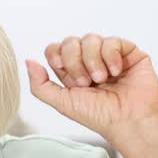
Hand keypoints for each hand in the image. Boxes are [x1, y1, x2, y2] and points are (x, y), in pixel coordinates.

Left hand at [26, 35, 157, 139]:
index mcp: (71, 71)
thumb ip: (39, 85)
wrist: (129, 119)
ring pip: (90, 38)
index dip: (56, 56)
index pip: (55, 49)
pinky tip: (116, 71)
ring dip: (92, 60)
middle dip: (74, 62)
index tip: (63, 71)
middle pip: (70, 41)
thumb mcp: (61, 103)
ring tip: (102, 80)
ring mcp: (108, 55)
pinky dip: (110, 56)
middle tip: (86, 82)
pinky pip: (112, 40)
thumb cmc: (99, 115)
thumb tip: (28, 60)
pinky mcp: (128, 52)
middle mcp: (88, 61)